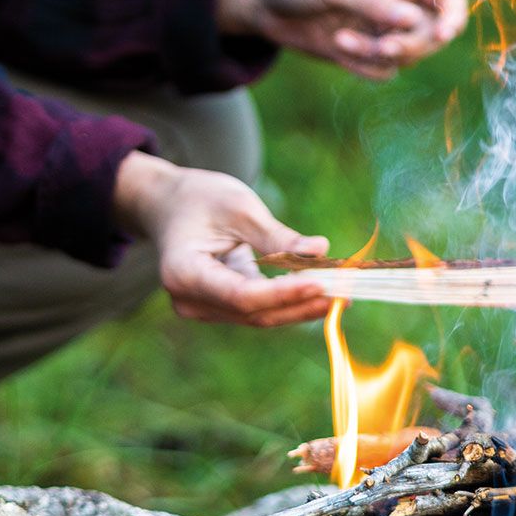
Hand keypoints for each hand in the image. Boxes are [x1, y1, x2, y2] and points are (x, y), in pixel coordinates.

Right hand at [112, 152, 331, 327]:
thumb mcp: (239, 208)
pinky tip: (321, 293)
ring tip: (341, 294)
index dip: (284, 293)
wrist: (169, 206)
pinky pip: (258, 310)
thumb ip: (277, 236)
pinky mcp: (218, 308)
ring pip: (260, 317)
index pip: (242, 295)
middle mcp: (190, 301)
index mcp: (184, 273)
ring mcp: (203, 309)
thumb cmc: (199, 198)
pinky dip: (289, 301)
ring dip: (302, 307)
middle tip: (345, 293)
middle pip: (255, 313)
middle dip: (302, 304)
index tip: (322, 282)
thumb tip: (321, 250)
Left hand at [218, 0, 468, 81]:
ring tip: (342, 41)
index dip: (453, 16)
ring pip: (407, 57)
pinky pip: (382, 70)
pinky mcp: (365, 50)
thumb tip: (412, 20)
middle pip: (432, 35)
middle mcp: (398, 1)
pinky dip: (364, 66)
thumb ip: (372, 2)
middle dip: (411, 45)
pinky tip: (336, 47)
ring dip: (378, 55)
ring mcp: (383, 28)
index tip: (443, 35)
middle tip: (383, 47)